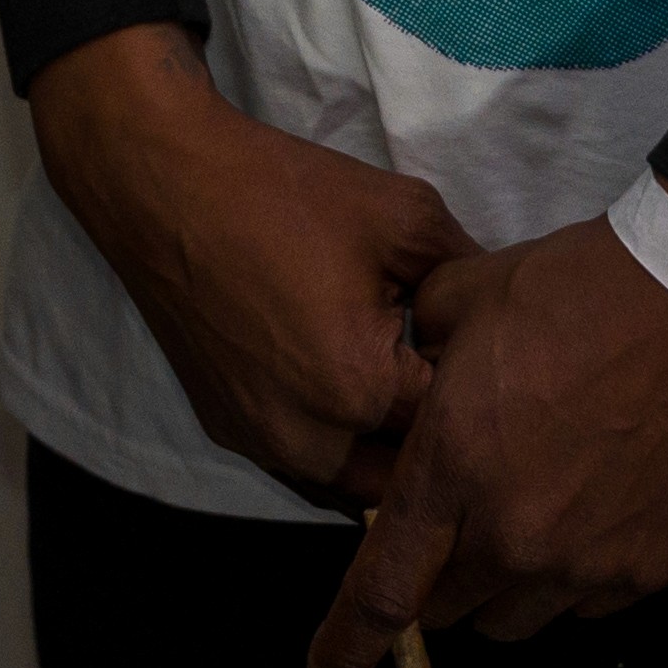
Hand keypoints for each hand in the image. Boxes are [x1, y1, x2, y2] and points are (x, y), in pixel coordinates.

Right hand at [28, 27, 471, 511]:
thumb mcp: (404, 216)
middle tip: (445, 379)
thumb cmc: (286, 193)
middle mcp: (309, 440)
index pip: (452, 426)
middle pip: (406, 476)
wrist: (164, 183)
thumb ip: (469, 275)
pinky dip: (335, 443)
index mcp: (360, 391)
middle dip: (436, 442)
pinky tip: (346, 388)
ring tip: (401, 387)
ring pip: (354, 484)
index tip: (483, 356)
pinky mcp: (227, 431)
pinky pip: (304, 464)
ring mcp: (261, 444)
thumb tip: (503, 318)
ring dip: (385, 454)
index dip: (477, 392)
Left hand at [307, 202, 667, 667]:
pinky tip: (584, 511)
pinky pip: (586, 604)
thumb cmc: (569, 289)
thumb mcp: (458, 301)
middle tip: (456, 518)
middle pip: (449, 610)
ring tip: (525, 512)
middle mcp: (514, 536)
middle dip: (437, 575)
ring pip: (516, 618)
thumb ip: (411, 359)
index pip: (382, 591)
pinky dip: (571, 577)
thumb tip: (400, 378)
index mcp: (451, 471)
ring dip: (503, 584)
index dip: (345, 644)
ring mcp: (586, 562)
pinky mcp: (649, 566)